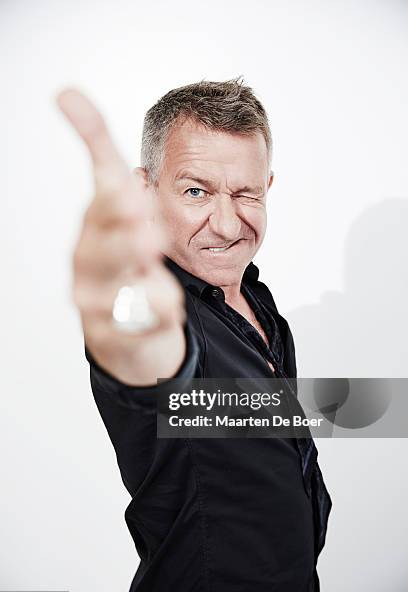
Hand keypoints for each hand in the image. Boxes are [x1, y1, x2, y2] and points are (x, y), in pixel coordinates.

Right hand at [57, 89, 185, 384]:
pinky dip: (158, 310)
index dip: (91, 138)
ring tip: (149, 245)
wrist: (132, 338)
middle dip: (120, 210)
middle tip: (139, 201)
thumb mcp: (135, 231)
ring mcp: (97, 298)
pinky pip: (140, 318)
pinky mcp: (114, 333)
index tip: (69, 96)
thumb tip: (112, 144)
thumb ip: (126, 191)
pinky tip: (165, 308)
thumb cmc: (131, 274)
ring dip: (130, 255)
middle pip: (99, 229)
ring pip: (109, 274)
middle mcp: (90, 258)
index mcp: (98, 226)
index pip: (101, 181)